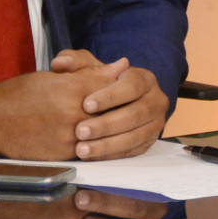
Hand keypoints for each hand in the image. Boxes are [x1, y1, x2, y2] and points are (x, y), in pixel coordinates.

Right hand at [0, 60, 129, 159]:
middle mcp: (72, 115)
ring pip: (103, 135)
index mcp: (71, 90)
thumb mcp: (55, 77)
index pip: (109, 86)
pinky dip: (99, 146)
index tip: (129, 83)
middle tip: (132, 106)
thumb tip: (122, 65)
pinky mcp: (62, 157)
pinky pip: (89, 152)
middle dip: (122, 108)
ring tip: (122, 124)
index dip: (121, 85)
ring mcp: (67, 138)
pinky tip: (104, 140)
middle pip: (111, 112)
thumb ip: (91, 72)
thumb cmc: (21, 94)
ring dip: (114, 130)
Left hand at [50, 49, 173, 159]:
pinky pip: (132, 151)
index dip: (111, 96)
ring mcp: (155, 123)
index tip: (86, 105)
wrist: (116, 103)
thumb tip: (61, 63)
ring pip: (135, 136)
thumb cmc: (101, 84)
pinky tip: (92, 156)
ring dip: (108, 145)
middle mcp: (156, 100)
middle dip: (106, 124)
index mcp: (145, 79)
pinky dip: (111, 155)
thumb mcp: (89, 68)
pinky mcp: (149, 141)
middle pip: (135, 114)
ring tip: (82, 148)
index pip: (132, 86)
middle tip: (80, 131)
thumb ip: (74, 63)